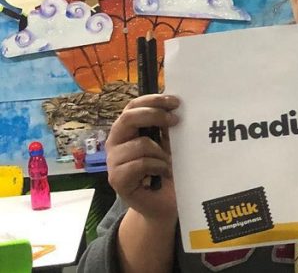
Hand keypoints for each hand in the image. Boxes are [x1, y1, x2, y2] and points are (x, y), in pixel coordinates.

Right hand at [106, 94, 179, 221]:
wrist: (164, 203)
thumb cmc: (166, 170)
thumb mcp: (169, 144)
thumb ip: (167, 126)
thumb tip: (176, 105)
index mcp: (127, 130)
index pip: (133, 106)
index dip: (152, 100)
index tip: (175, 102)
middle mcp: (116, 143)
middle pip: (129, 118)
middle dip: (155, 115)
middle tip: (176, 121)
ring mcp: (114, 161)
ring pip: (140, 144)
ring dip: (161, 152)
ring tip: (169, 163)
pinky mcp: (117, 179)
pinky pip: (140, 164)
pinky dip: (158, 167)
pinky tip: (163, 173)